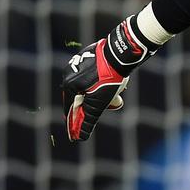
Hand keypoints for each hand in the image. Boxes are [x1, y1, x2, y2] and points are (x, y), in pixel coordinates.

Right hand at [60, 15, 157, 140]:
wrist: (120, 53)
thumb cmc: (108, 79)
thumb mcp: (98, 103)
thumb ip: (89, 118)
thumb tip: (81, 136)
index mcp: (69, 84)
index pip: (70, 107)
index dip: (73, 122)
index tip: (74, 134)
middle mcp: (70, 72)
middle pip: (80, 96)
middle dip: (91, 107)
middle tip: (99, 115)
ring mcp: (80, 63)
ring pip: (89, 85)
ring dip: (100, 94)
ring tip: (115, 98)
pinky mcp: (91, 56)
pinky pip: (94, 74)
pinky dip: (103, 83)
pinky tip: (116, 85)